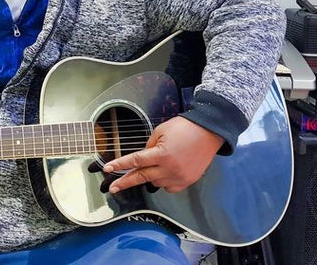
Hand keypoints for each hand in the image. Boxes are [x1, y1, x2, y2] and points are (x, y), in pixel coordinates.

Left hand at [102, 117, 223, 193]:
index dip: (120, 165)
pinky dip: (164, 181)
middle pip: (142, 177)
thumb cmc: (185, 128)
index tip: (108, 169)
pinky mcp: (187, 181)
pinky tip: (167, 171)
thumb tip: (140, 160)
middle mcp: (170, 168)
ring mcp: (179, 177)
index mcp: (162, 154)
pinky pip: (168, 187)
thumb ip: (149, 147)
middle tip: (113, 188)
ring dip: (152, 174)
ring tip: (161, 161)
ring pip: (155, 182)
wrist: (209, 132)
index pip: (135, 161)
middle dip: (126, 182)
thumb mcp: (161, 131)